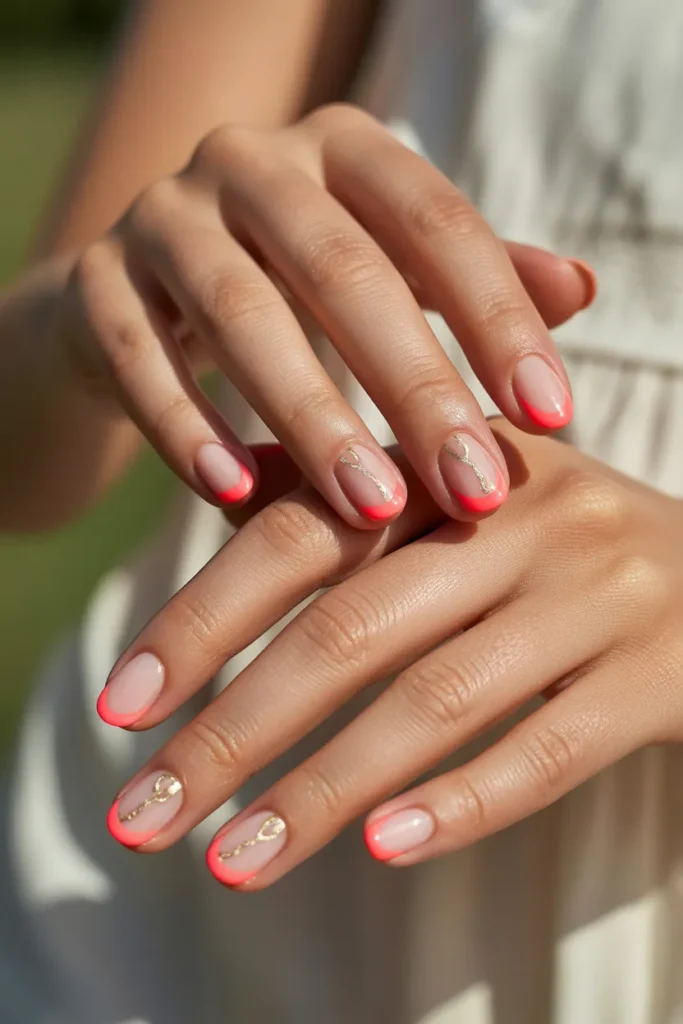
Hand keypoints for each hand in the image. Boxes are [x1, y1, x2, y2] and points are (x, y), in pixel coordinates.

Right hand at [59, 103, 593, 525]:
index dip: (498, 318)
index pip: (435, 224)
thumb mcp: (383, 270)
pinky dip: (187, 430)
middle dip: (415, 388)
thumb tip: (580, 290)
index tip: (552, 415)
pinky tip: (235, 496)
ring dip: (313, 420)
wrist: (139, 292)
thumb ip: (468, 278)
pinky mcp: (95, 284)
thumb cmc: (288, 287)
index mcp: (339, 149)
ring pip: (241, 315)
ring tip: (371, 508)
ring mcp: (162, 216)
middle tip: (472, 489)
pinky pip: (138, 359)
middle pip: (344, 272)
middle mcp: (249, 161)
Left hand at [99, 426, 682, 887]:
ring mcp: (592, 594)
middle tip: (141, 818)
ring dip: (321, 792)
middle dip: (233, 732)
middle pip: (350, 628)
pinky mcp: (652, 677)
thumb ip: (341, 488)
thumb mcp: (452, 491)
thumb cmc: (543, 541)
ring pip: (435, 700)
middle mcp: (518, 516)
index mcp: (448, 461)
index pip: (297, 534)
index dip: (201, 620)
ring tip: (230, 863)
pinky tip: (379, 850)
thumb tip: (208, 489)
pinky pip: (544, 751)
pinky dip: (460, 804)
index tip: (120, 708)